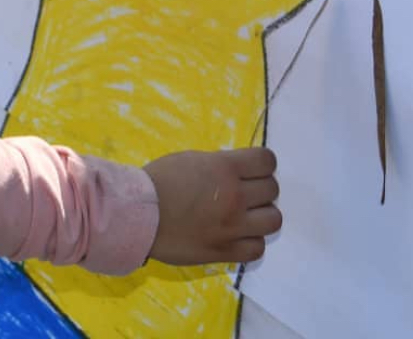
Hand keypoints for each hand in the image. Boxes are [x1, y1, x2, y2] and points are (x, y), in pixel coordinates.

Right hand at [143, 147, 280, 265]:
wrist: (139, 215)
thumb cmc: (159, 180)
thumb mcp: (191, 160)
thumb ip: (220, 166)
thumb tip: (239, 172)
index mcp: (225, 168)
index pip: (267, 161)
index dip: (262, 163)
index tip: (253, 168)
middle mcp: (235, 196)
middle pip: (272, 189)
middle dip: (260, 187)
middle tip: (244, 191)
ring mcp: (233, 227)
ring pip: (273, 220)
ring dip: (261, 215)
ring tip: (245, 215)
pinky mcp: (227, 251)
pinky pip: (258, 248)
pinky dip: (251, 240)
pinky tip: (238, 235)